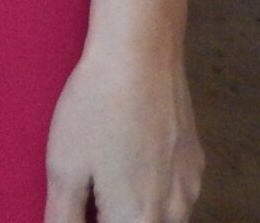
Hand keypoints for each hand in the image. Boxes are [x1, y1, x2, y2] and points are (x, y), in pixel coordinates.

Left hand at [45, 36, 202, 222]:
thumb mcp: (64, 168)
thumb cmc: (96, 108)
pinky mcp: (196, 162)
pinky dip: (154, 192)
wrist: (140, 54)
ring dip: (136, 212)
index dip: (91, 221)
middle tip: (90, 196)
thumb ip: (63, 217)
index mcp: (137, 220)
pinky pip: (176, 196)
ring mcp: (190, 187)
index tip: (81, 206)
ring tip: (107, 176)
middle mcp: (174, 212)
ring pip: (164, 219)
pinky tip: (131, 160)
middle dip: (115, 216)